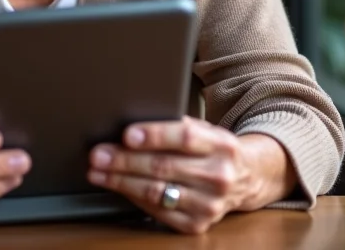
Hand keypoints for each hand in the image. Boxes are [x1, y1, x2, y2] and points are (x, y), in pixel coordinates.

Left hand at [87, 116, 295, 234]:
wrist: (247, 177)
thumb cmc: (213, 147)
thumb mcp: (204, 128)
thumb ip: (176, 125)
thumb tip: (133, 121)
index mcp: (221, 145)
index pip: (185, 137)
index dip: (154, 135)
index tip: (126, 134)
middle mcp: (219, 176)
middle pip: (164, 167)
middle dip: (125, 160)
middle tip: (98, 154)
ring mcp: (210, 204)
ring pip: (157, 192)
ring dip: (121, 181)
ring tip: (97, 172)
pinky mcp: (199, 225)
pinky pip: (158, 212)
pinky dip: (133, 198)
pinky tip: (117, 188)